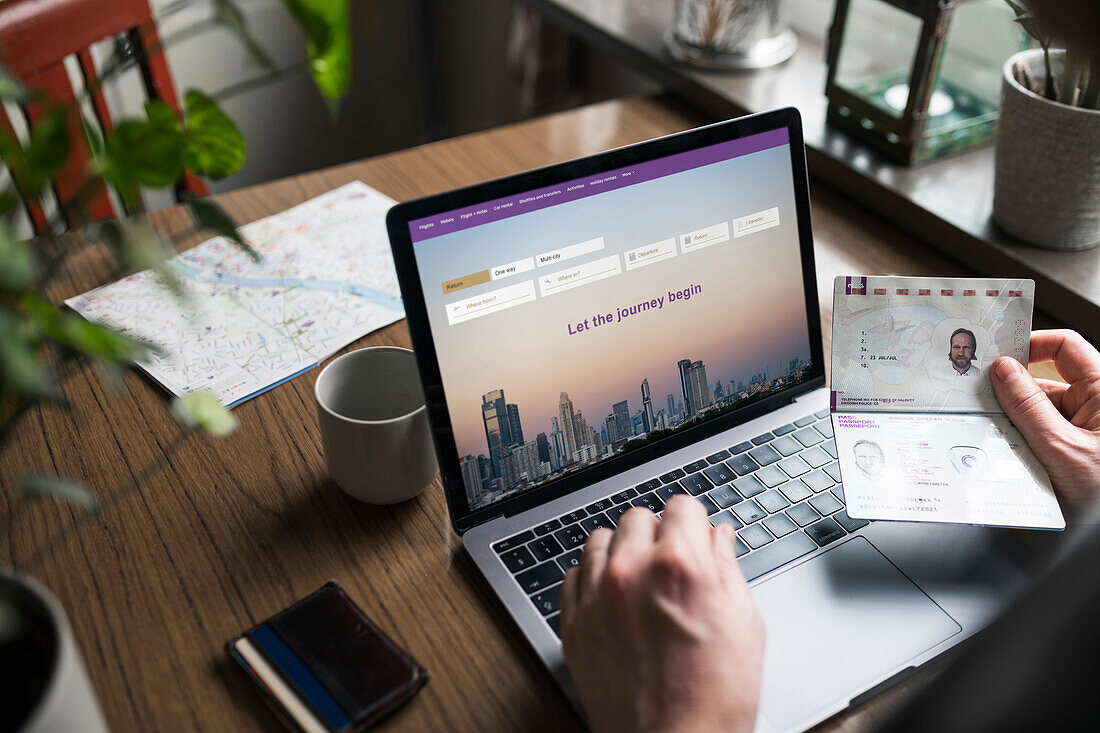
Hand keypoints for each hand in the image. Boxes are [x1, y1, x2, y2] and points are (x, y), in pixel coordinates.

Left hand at [559, 496, 764, 732]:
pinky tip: (612, 597)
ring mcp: (597, 597)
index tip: (695, 534)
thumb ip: (728, 569)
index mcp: (681, 565)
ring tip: (639, 579)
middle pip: (638, 517)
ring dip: (621, 550)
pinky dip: (592, 578)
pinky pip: (574, 576)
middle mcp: (632, 572)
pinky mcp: (574, 624)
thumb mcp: (745, 625)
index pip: (682, 506)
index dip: (694, 521)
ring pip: (600, 539)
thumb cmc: (715, 699)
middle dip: (658, 533)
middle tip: (671, 563)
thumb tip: (720, 538)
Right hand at [991, 329, 1099, 511]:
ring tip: (997, 444)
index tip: (995, 357)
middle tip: (980, 406)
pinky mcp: (1076, 451)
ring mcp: (1086, 429)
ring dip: (1014, 427)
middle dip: (1011, 397)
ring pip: (1038, 414)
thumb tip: (1002, 370)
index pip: (1065, 346)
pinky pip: (1041, 437)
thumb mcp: (1060, 448)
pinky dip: (1022, 445)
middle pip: (1044, 384)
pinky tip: (1008, 460)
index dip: (1031, 345)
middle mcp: (1096, 406)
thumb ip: (1028, 407)